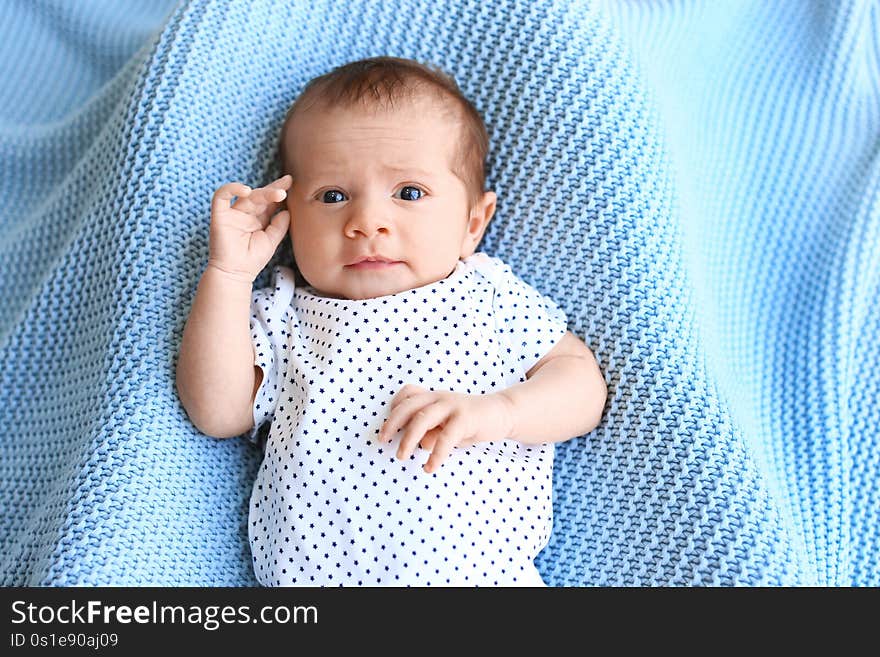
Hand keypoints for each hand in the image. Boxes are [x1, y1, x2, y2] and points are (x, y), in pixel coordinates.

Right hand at [207, 175, 292, 282]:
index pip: (269, 201)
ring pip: (246, 196)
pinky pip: (221, 196)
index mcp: (258, 219)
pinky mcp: (219, 215)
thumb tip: (287, 210)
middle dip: (273, 189)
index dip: (278, 191)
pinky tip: (246, 191)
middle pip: (259, 196)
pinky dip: (231, 189)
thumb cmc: (253, 260)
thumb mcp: (272, 240)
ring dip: (263, 192)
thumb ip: (280, 225)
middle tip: (286, 185)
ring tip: (278, 193)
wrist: (236, 274)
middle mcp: (246, 214)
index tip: (290, 182)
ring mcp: (233, 214)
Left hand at [378, 384, 513, 472]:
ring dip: (408, 438)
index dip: (394, 408)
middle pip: (409, 405)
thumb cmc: (470, 422)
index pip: (407, 394)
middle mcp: (439, 398)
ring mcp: (452, 406)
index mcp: (433, 397)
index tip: (387, 427)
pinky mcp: (466, 418)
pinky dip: (436, 453)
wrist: (502, 413)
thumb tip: (420, 444)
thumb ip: (432, 433)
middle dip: (392, 423)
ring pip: (422, 418)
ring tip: (401, 456)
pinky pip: (446, 436)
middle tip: (382, 440)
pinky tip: (430, 467)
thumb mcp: (446, 427)